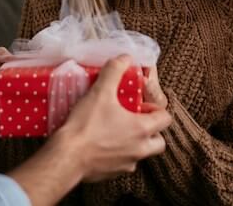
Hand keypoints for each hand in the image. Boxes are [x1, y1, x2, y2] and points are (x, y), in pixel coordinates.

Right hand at [53, 55, 171, 182]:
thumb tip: (125, 58)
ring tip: (119, 133)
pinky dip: (118, 156)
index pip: (165, 119)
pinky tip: (103, 146)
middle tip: (136, 121)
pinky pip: (123, 165)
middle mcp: (139, 150)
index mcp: (142, 129)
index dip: (157, 110)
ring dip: (136, 145)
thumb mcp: (100, 92)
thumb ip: (114, 71)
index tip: (143, 105)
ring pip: (141, 155)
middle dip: (152, 132)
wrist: (67, 157)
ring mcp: (127, 164)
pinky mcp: (112, 174)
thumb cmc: (86, 125)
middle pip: (159, 142)